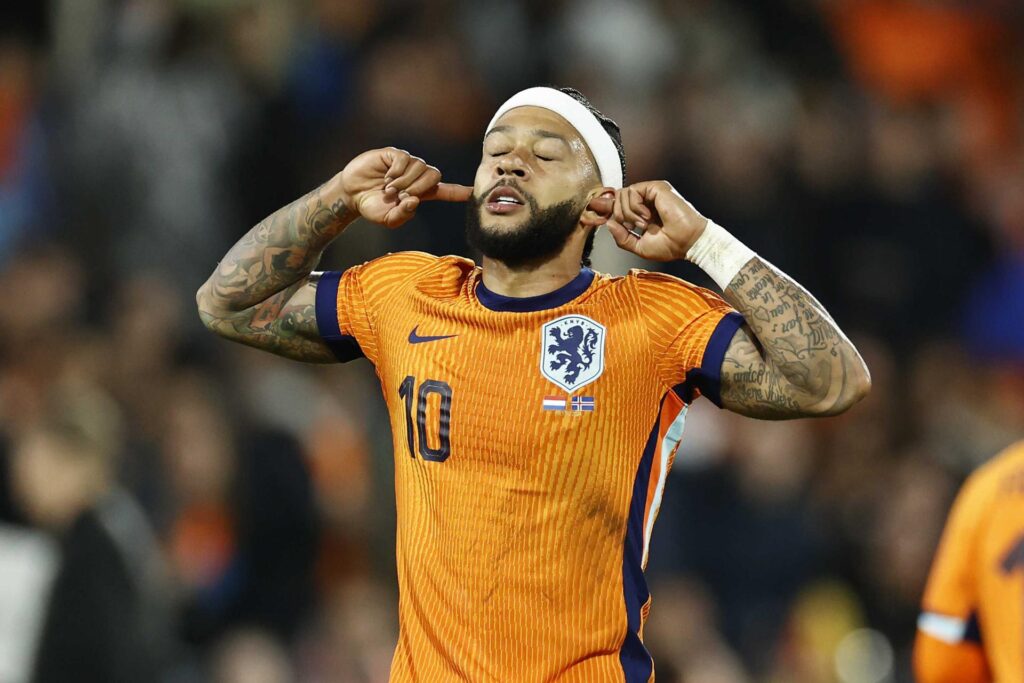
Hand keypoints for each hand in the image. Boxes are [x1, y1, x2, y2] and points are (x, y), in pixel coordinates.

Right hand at [339, 147, 471, 227]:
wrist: (351, 195)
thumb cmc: (372, 207)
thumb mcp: (388, 218)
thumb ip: (404, 214)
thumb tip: (415, 200)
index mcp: (420, 193)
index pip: (445, 190)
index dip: (459, 191)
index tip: (474, 192)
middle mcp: (416, 176)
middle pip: (434, 175)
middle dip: (420, 187)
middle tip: (402, 196)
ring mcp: (405, 164)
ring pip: (419, 167)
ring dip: (404, 181)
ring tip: (389, 190)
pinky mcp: (393, 155)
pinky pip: (404, 159)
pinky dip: (397, 171)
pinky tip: (387, 178)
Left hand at [600, 180, 707, 261]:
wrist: (687, 241)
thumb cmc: (670, 246)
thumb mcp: (639, 247)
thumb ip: (622, 238)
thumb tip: (609, 224)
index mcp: (643, 213)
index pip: (619, 205)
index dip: (607, 209)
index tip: (596, 212)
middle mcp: (647, 201)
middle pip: (617, 198)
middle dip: (619, 214)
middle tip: (634, 226)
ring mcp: (651, 193)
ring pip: (622, 194)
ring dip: (628, 213)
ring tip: (644, 223)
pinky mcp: (656, 187)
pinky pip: (631, 191)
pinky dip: (635, 207)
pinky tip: (647, 216)